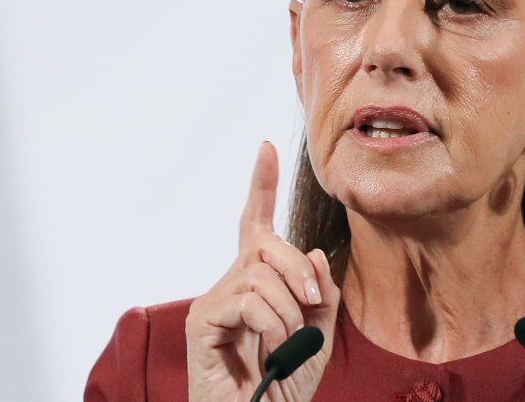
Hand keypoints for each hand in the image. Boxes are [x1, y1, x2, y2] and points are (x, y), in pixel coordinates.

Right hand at [186, 142, 340, 400]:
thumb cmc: (283, 385)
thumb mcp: (317, 337)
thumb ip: (321, 295)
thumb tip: (317, 254)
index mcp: (257, 283)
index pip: (256, 224)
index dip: (261, 185)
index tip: (266, 147)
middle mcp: (231, 284)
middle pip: (268, 244)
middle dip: (301, 270)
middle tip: (313, 305)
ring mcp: (214, 301)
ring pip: (263, 274)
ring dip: (290, 310)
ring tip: (287, 343)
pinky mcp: (203, 321)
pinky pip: (249, 300)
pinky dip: (273, 323)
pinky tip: (273, 348)